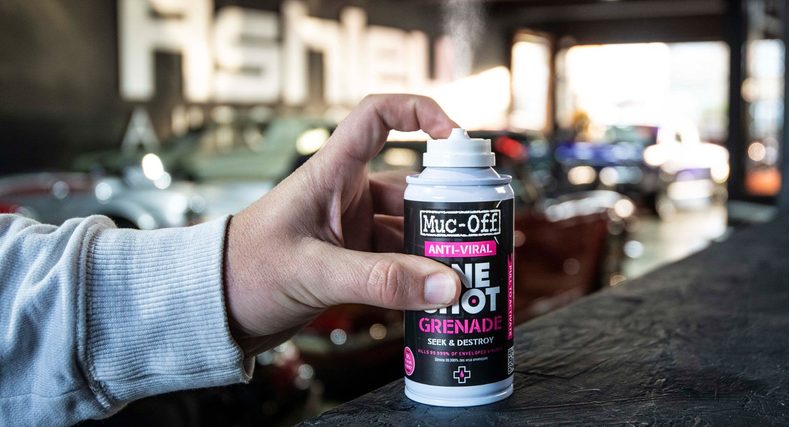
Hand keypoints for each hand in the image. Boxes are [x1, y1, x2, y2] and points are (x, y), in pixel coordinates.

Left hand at [224, 94, 462, 356]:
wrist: (210, 312)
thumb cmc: (243, 274)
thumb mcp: (314, 272)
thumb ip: (380, 281)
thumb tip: (445, 286)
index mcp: (330, 173)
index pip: (378, 117)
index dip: (420, 113)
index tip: (456, 138)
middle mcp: (346, 196)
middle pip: (412, 186)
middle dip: (445, 209)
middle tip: (476, 234)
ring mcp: (351, 231)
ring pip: (410, 230)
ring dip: (434, 251)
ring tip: (463, 276)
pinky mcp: (353, 264)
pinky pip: (399, 264)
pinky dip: (419, 280)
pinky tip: (435, 298)